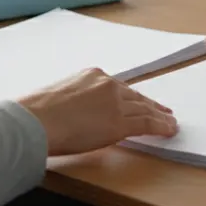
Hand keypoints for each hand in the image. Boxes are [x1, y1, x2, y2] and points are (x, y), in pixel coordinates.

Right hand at [16, 68, 178, 155]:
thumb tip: (77, 116)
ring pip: (144, 109)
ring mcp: (114, 102)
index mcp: (90, 76)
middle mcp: (106, 84)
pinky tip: (169, 129)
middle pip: (135, 96)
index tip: (141, 101)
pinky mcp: (120, 121)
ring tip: (170, 123)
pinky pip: (147, 123)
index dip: (133, 96)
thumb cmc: (36, 114)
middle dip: (150, 105)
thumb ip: (75, 103)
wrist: (35, 120)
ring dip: (160, 117)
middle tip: (164, 111)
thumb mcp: (59, 98)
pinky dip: (161, 126)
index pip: (118, 88)